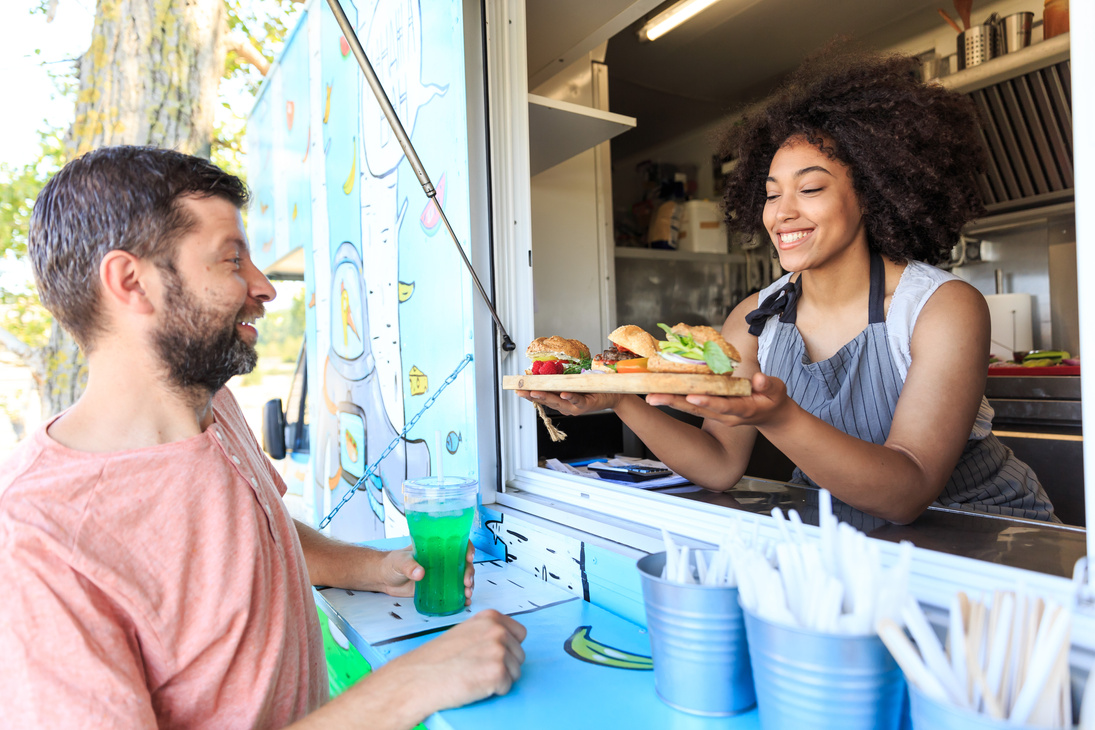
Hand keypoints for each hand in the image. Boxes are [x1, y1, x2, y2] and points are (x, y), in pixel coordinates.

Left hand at [379, 542, 475, 604]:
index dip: (467, 548)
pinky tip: (465, 602)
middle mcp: (442, 560)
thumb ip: (409, 565)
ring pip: (461, 577)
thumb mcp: (400, 561)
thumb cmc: (392, 563)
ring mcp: (441, 575)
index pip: (457, 544)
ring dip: (468, 585)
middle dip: (469, 572)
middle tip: (466, 582)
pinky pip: (453, 591)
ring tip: (467, 594)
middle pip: (463, 563)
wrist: (385, 579)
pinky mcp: (437, 588)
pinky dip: (461, 596)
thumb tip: (420, 572)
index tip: (469, 557)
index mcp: (435, 548)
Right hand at [388, 609, 526, 710]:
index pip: (520, 633)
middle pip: (519, 654)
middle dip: (504, 664)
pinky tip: (474, 684)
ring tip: (474, 675)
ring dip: (500, 678)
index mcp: (490, 617)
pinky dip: (494, 691)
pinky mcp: (498, 672)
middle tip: (477, 667)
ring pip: (516, 672)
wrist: (419, 678)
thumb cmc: (437, 659)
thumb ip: (487, 632)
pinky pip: (507, 687)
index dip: (507, 647)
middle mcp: (498, 630)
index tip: (490, 654)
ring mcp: (499, 650)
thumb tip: (506, 641)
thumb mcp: (465, 633)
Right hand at [516, 389, 622, 414]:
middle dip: (532, 396)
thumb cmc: (592, 387)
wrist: (612, 394)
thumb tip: (546, 368)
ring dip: (546, 397)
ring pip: (558, 402)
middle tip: (521, 391)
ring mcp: (575, 407)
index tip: (518, 389)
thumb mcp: (573, 382)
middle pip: (546, 401)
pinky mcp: (586, 405)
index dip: (529, 394)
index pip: (542, 398)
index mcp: (560, 401)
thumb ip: (560, 379)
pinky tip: (563, 394)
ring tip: (535, 393)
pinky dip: (569, 397)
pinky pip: (576, 400)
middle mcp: (566, 407)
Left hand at [646, 372, 793, 427]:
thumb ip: (769, 385)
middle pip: (697, 409)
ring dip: (670, 401)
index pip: (723, 406)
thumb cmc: (773, 400)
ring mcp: (717, 414)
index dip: (708, 401)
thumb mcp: (777, 391)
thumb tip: (759, 379)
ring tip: (650, 395)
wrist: (770, 416)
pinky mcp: (711, 410)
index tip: (691, 396)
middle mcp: (725, 415)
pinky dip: (676, 396)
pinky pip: (691, 404)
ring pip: (690, 408)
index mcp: (742, 410)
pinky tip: (661, 390)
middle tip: (653, 397)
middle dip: (675, 402)